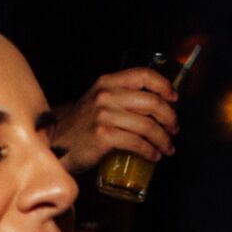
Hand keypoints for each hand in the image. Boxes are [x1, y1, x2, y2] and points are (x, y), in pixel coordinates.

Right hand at [52, 66, 178, 175]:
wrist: (56, 145)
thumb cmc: (82, 127)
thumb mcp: (98, 102)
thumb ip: (121, 98)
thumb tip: (155, 105)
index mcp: (107, 82)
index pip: (144, 75)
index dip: (164, 86)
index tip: (175, 99)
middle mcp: (106, 95)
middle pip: (151, 102)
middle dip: (170, 118)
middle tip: (174, 129)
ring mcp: (104, 115)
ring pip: (147, 125)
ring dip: (163, 139)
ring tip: (167, 148)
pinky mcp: (103, 136)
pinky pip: (136, 143)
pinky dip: (150, 151)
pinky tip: (154, 156)